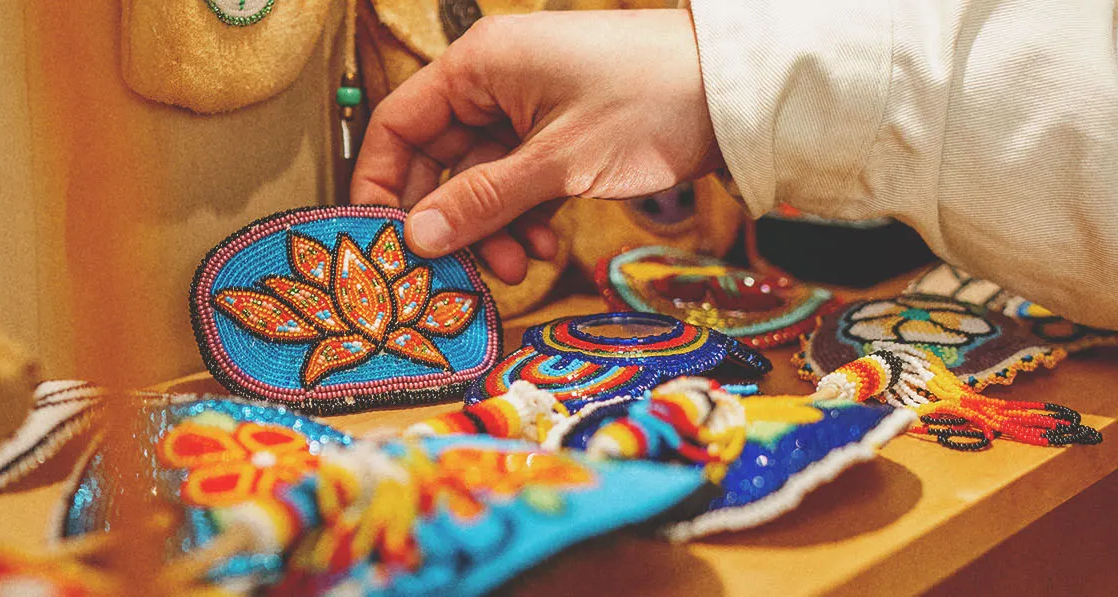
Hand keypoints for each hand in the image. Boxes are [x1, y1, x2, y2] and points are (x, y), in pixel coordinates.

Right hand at [350, 9, 722, 282]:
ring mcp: (528, 109)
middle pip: (437, 159)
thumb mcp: (559, 162)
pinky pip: (518, 182)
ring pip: (480, 179)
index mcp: (478, 66)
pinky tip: (545, 245)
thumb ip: (482, 201)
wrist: (736, 93)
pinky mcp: (560, 134)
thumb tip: (416, 238)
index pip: (397, 124)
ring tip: (519, 265)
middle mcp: (494, 82)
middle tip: (454, 272)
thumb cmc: (651, 102)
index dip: (380, 184)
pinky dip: (524, 217)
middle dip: (449, 220)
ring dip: (492, 228)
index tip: (381, 241)